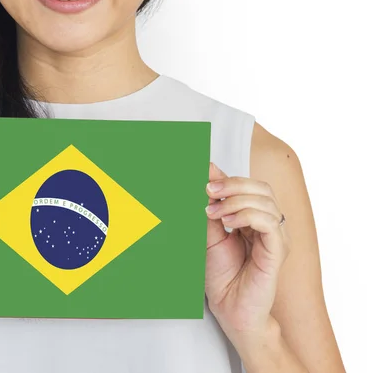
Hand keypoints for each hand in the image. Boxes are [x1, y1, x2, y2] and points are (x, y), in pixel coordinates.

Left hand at [204, 162, 289, 339]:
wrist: (229, 308)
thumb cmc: (222, 277)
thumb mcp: (210, 236)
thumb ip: (211, 210)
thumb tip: (206, 180)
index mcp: (254, 219)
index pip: (249, 187)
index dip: (228, 178)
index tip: (204, 172)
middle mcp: (268, 226)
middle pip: (261, 188)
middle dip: (233, 184)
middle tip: (208, 190)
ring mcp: (275, 238)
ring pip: (266, 202)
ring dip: (235, 201)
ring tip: (213, 213)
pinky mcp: (277, 251)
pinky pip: (270, 223)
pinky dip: (247, 216)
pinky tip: (228, 223)